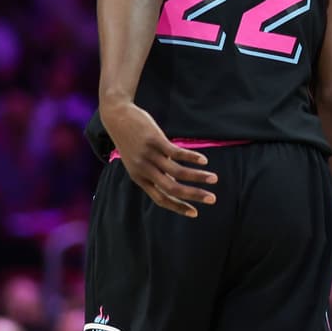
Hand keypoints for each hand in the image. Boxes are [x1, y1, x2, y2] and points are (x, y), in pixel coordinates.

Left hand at [101, 101, 217, 217]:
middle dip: (194, 195)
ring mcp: (149, 155)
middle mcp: (144, 170)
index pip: (161, 199)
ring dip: (198, 177)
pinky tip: (204, 161)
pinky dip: (192, 157)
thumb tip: (175, 181)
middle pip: (172, 188)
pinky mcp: (154, 141)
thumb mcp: (137, 161)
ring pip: (177, 172)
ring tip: (214, 179)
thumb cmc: (130, 140)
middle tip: (212, 199)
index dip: (178, 207)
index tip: (195, 213)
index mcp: (139, 178)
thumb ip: (154, 172)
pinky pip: (176, 153)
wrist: (117, 117)